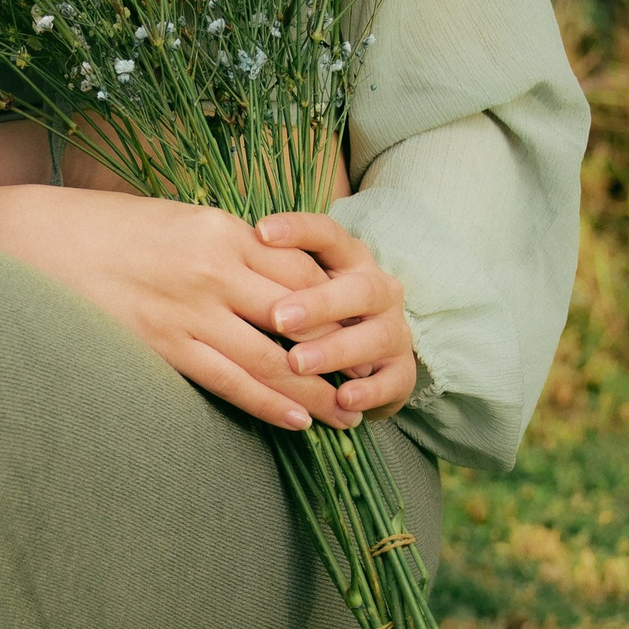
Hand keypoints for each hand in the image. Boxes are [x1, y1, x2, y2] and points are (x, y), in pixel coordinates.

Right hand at [0, 182, 360, 431]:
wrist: (30, 241)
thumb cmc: (98, 229)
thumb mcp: (172, 220)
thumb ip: (221, 246)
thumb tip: (262, 273)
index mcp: (220, 229)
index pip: (301, 270)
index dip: (337, 304)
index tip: (360, 327)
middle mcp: (215, 268)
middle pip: (302, 315)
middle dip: (342, 349)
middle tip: (373, 379)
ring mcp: (190, 309)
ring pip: (275, 357)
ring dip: (317, 390)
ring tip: (348, 414)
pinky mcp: (163, 345)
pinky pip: (231, 381)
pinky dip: (270, 404)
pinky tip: (297, 422)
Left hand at [251, 212, 417, 420]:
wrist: (367, 363)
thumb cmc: (314, 317)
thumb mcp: (295, 289)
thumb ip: (272, 277)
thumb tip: (224, 261)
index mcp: (350, 260)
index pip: (327, 235)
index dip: (298, 230)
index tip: (261, 232)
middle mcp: (379, 290)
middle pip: (358, 289)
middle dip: (319, 304)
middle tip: (278, 318)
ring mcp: (395, 330)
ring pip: (376, 335)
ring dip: (336, 349)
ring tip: (298, 363)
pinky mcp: (403, 371)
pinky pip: (393, 380)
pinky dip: (368, 391)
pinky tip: (341, 399)